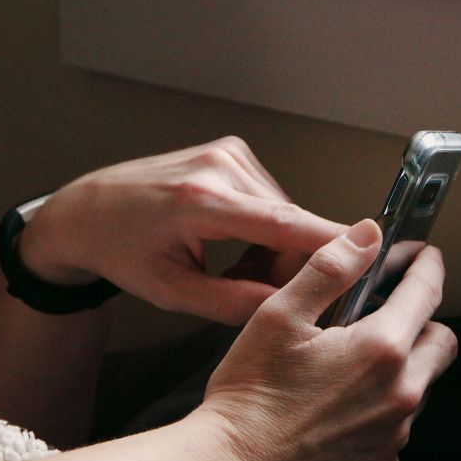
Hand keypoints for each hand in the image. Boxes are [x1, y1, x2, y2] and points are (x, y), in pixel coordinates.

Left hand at [17, 137, 344, 324]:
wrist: (89, 210)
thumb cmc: (121, 250)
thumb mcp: (171, 292)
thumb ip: (232, 304)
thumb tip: (287, 309)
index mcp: (202, 201)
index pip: (286, 224)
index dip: (332, 245)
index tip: (371, 260)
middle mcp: (220, 167)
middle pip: (291, 223)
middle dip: (286, 263)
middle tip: (252, 291)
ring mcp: (227, 153)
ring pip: (284, 213)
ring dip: (274, 246)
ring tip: (231, 267)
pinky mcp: (231, 151)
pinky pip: (270, 198)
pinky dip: (263, 226)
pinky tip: (231, 241)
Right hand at [192, 220, 458, 460]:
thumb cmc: (248, 397)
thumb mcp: (279, 316)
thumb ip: (329, 270)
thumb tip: (366, 236)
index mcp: (381, 348)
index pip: (427, 292)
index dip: (426, 267)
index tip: (423, 258)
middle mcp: (400, 394)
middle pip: (441, 343)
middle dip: (423, 324)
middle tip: (384, 318)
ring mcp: (393, 436)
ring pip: (419, 388)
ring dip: (398, 372)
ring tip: (347, 371)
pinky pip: (396, 430)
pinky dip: (378, 415)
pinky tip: (336, 412)